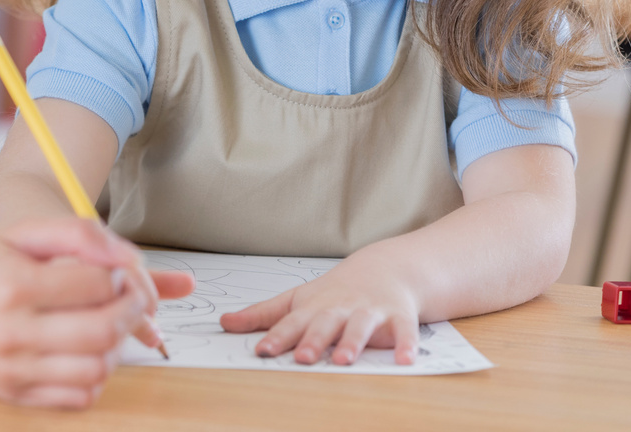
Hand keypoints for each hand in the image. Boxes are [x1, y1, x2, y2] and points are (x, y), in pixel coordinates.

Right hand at [0, 218, 190, 407]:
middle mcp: (11, 331)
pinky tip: (85, 351)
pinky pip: (76, 397)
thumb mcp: (20, 232)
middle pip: (101, 330)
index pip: (96, 285)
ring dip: (116, 346)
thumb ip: (77, 232)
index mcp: (15, 284)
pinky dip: (95, 376)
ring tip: (106, 324)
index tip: (116, 272)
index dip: (120, 276)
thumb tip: (128, 256)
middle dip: (129, 311)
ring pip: (95, 369)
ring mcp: (12, 368)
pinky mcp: (13, 392)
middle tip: (127, 298)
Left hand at [219, 255, 420, 364]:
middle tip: (302, 358)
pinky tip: (405, 360)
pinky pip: (405, 331)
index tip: (262, 350)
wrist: (384, 270)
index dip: (277, 336)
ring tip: (343, 360)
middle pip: (324, 324)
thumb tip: (223, 323)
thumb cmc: (333, 292)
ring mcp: (369, 311)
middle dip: (313, 340)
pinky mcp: (398, 317)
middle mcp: (340, 308)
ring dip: (353, 343)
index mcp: (313, 307)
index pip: (291, 322)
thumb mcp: (296, 300)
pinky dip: (406, 344)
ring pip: (360, 327)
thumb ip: (262, 315)